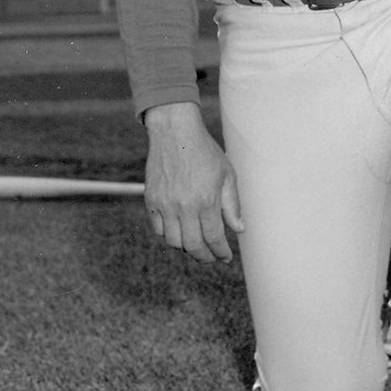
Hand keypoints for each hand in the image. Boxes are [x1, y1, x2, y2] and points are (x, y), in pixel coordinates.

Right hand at [143, 102, 243, 263]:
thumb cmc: (205, 151)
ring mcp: (165, 204)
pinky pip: (158, 230)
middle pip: (193, 246)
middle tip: (211, 257)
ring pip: (174, 242)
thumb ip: (232, 204)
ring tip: (196, 245)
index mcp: (206, 200)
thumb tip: (238, 229)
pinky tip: (180, 232)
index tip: (225, 257)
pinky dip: (169, 236)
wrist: (175, 132)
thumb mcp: (226, 174)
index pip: (214, 237)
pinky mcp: (151, 201)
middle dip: (204, 257)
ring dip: (186, 248)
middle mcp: (184, 206)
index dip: (221, 252)